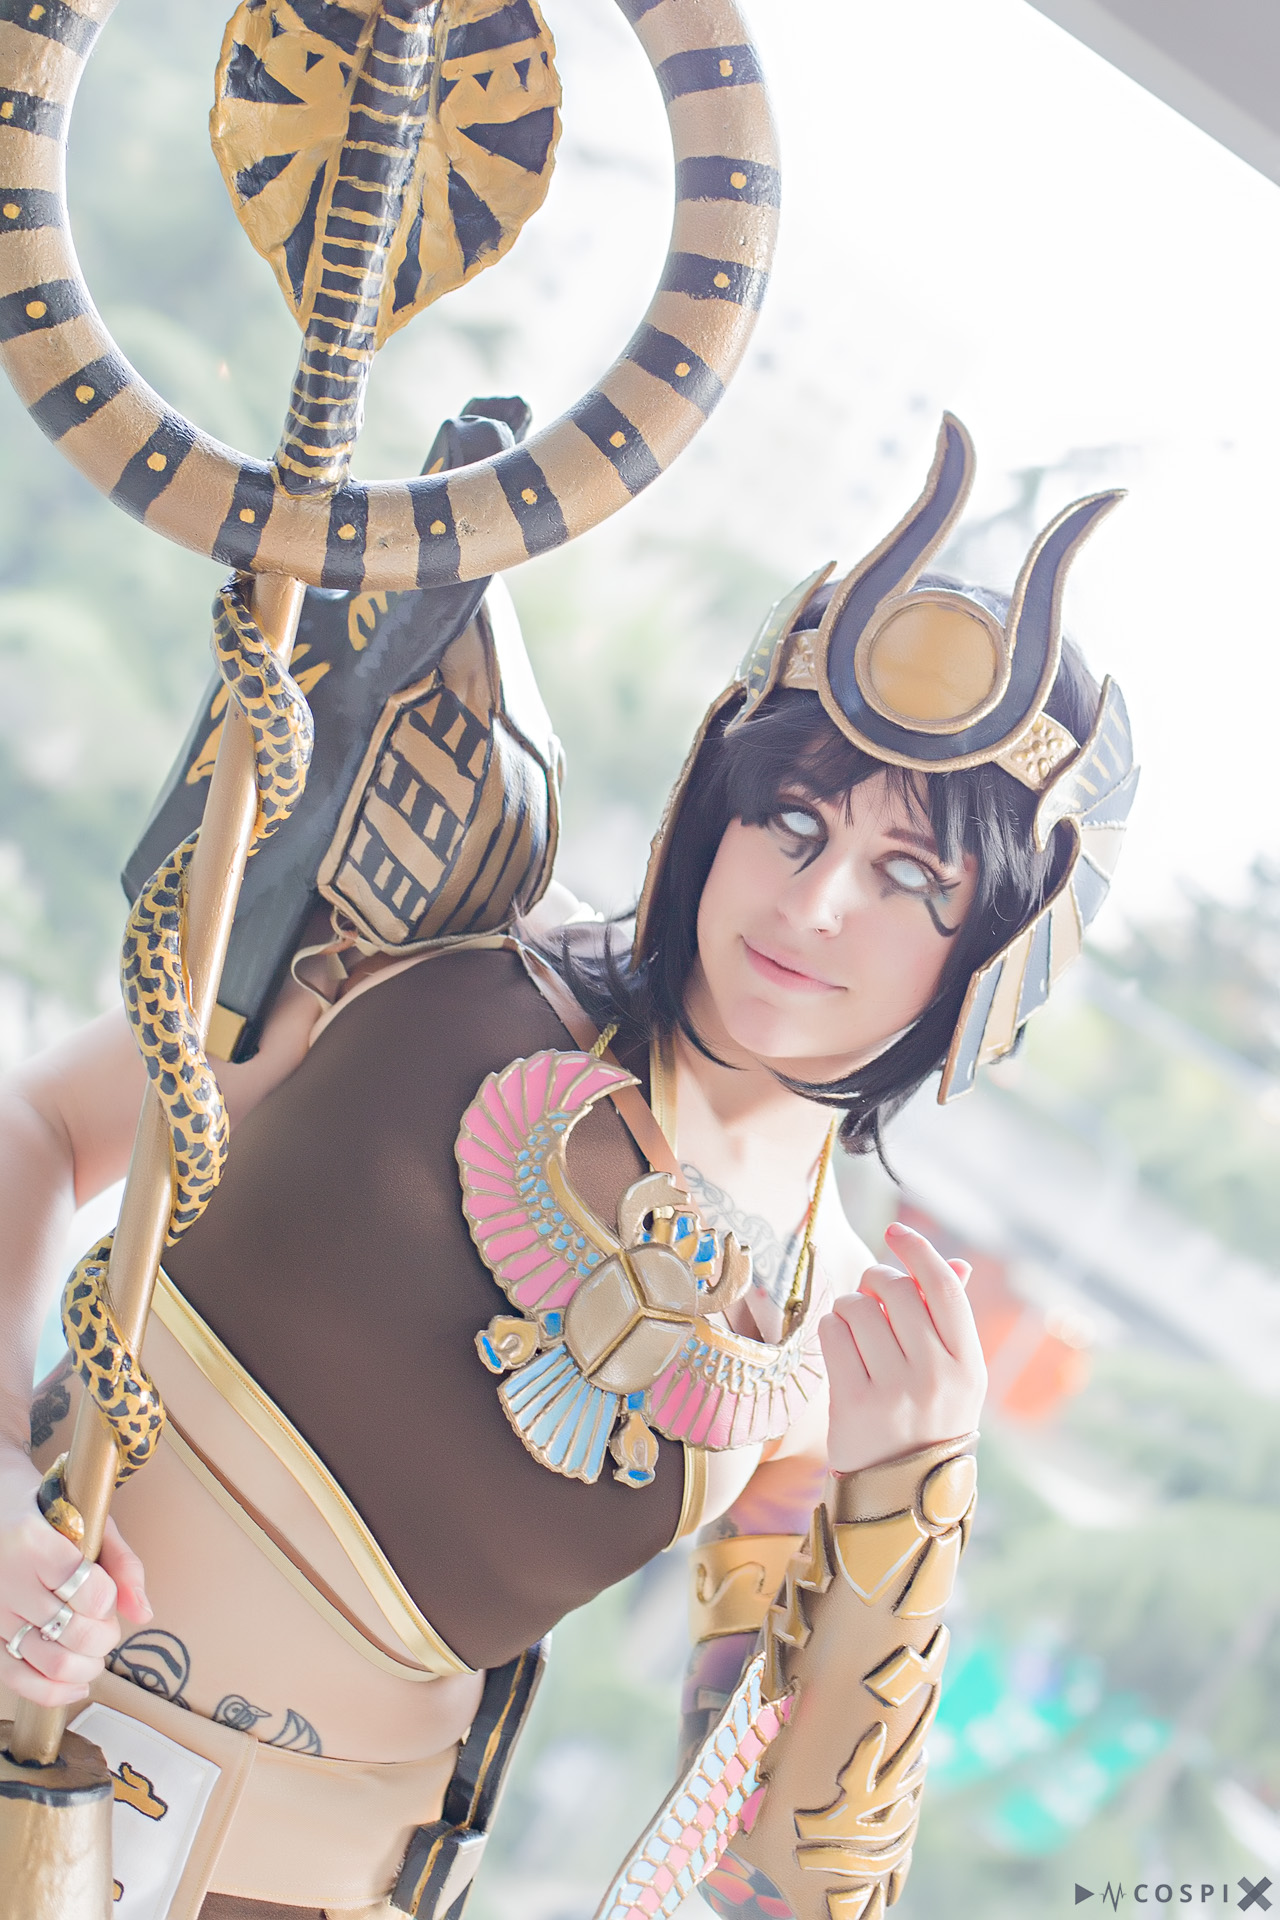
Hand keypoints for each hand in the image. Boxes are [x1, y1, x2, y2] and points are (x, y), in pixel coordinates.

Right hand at [0, 1447, 150, 1707]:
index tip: (105, 1590)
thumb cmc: (49, 1511)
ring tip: (95, 1652)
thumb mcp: (90, 1520)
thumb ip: (122, 1564)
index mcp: (33, 1541)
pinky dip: (54, 1692)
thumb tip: (143, 1613)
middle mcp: (8, 1579)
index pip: (89, 1590)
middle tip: (106, 1623)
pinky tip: (77, 1684)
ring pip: (50, 1663)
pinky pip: (19, 1680)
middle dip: (105, 1637)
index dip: (108, 1599)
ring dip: (87, 1666)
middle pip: (75, 1632)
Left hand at [820, 1221, 986, 1473]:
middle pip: (899, 1291)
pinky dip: (832, 1328)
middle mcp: (937, 1374)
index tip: (896, 1230)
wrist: (899, 1499)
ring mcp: (897, 1390)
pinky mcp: (856, 1403)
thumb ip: (951, 1321)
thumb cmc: (927, 1424)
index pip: (945, 1287)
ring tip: (855, 1328)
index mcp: (969, 1364)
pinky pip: (834, 1333)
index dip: (918, 1250)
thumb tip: (955, 1263)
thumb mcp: (955, 1378)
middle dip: (877, 1280)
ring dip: (850, 1307)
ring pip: (860, 1308)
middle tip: (870, 1292)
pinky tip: (841, 1345)